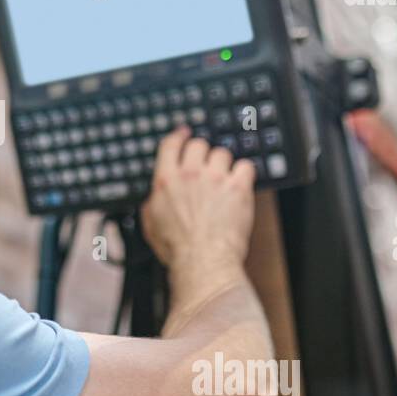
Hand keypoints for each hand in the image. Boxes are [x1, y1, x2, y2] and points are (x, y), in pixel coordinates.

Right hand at [139, 127, 255, 278]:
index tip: (183, 134)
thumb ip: (152, 202)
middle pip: (199, 145)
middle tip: (205, 164)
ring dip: (223, 163)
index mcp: (166, 181)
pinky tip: (240, 182)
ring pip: (222, 153)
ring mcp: (215, 179)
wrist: (203, 261)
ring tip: (223, 178)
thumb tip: (154, 195)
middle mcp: (190, 175)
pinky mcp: (238, 188)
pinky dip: (244, 173)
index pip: (171, 145)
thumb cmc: (178, 249)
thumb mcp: (150, 224)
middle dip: (202, 153)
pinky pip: (245, 166)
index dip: (179, 136)